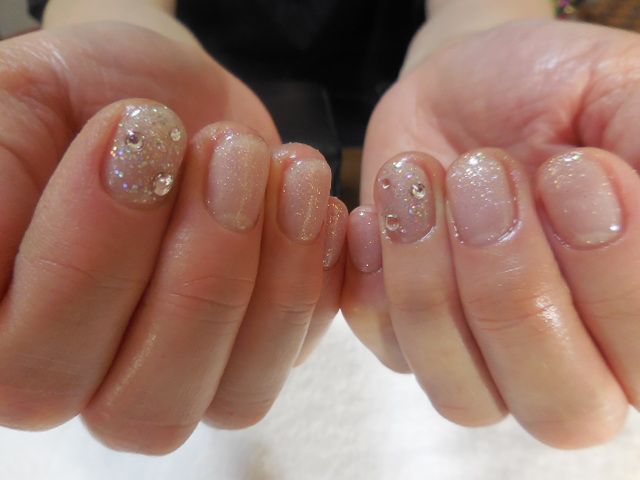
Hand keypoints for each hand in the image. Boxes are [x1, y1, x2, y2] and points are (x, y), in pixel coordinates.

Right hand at [0, 22, 345, 453]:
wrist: (160, 96)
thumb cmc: (81, 98)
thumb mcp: (18, 104)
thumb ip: (6, 175)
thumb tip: (31, 221)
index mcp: (8, 334)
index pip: (33, 367)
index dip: (87, 262)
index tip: (130, 132)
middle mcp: (92, 376)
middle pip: (142, 410)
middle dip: (199, 275)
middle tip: (225, 154)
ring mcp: (185, 374)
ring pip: (235, 398)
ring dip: (272, 278)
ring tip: (276, 166)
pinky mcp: (258, 347)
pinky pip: (299, 353)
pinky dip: (319, 279)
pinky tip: (316, 205)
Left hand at [343, 18, 639, 447]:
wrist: (464, 88)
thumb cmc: (552, 91)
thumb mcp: (618, 96)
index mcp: (639, 316)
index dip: (613, 275)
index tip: (577, 168)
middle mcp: (573, 359)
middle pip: (560, 407)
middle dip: (514, 287)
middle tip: (485, 177)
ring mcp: (483, 361)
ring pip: (462, 393)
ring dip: (430, 281)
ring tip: (419, 177)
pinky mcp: (407, 338)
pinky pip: (387, 349)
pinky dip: (374, 281)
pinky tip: (377, 212)